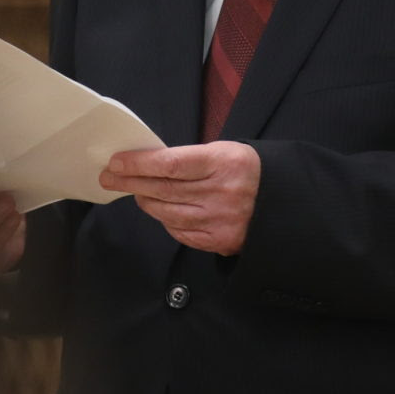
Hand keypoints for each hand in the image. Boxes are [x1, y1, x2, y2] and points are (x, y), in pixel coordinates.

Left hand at [101, 141, 260, 254]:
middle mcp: (221, 193)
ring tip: (136, 193)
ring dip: (146, 202)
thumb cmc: (248, 171)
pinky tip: (160, 211)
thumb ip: (190, 159)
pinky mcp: (220, 241)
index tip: (117, 162)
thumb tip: (149, 164)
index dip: (139, 164)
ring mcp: (220, 220)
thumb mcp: (225, 152)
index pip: (170, 164)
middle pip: (164, 189)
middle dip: (131, 183)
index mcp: (223, 163)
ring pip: (168, 213)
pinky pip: (181, 232)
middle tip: (110, 178)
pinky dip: (166, 221)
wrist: (285, 202)